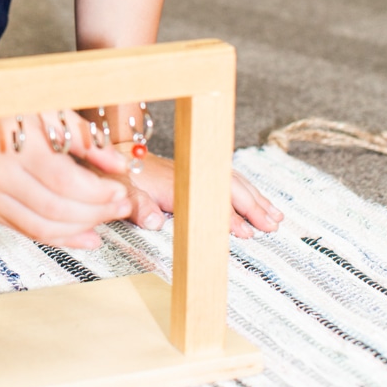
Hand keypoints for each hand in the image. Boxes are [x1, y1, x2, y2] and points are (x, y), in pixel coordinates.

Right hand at [0, 112, 141, 249]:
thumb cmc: (3, 109)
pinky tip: (86, 235)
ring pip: (43, 227)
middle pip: (56, 208)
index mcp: (13, 143)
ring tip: (107, 218)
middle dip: (97, 212)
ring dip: (82, 229)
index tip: (120, 189)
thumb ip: (85, 138)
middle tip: (122, 205)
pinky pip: (29, 232)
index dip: (97, 191)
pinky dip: (62, 238)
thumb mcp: (47, 110)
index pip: (63, 180)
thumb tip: (120, 165)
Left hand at [113, 150, 283, 238]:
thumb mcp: (119, 191)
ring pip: (232, 182)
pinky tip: (256, 199)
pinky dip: (246, 189)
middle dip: (253, 207)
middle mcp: (189, 173)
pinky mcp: (194, 171)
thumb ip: (136, 206)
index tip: (246, 233)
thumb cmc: (115, 175)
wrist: (111, 153)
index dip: (228, 218)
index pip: (208, 202)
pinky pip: (226, 178)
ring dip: (255, 198)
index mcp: (173, 182)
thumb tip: (154, 223)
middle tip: (272, 226)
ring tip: (275, 216)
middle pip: (228, 189)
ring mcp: (194, 171)